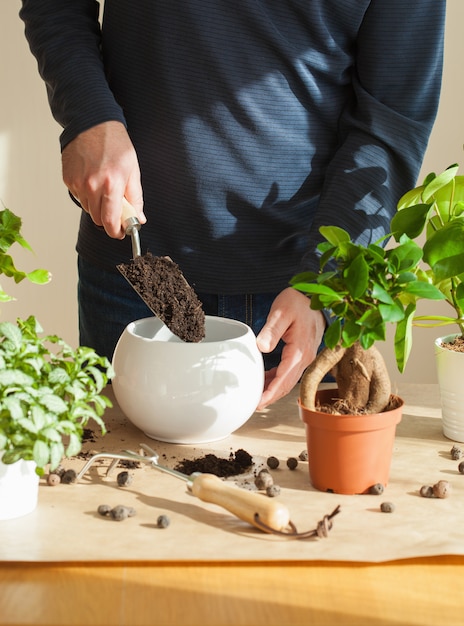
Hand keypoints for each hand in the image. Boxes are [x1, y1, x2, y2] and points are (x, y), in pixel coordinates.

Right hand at [62, 121, 145, 237]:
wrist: (92, 123)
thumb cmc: (115, 144)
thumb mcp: (133, 170)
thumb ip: (135, 197)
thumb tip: (138, 218)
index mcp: (111, 184)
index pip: (110, 221)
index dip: (115, 231)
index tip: (120, 232)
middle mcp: (92, 185)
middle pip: (98, 218)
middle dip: (108, 219)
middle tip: (116, 210)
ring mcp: (78, 183)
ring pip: (88, 209)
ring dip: (97, 206)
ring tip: (104, 188)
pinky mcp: (68, 179)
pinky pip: (79, 197)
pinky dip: (87, 195)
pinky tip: (93, 180)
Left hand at [256, 287, 325, 408]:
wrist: (316, 295)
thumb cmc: (298, 302)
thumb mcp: (281, 312)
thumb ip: (271, 330)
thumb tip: (262, 347)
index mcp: (299, 351)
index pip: (283, 379)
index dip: (270, 393)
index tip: (258, 403)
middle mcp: (305, 357)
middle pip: (287, 385)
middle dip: (271, 397)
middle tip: (253, 406)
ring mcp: (306, 356)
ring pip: (289, 380)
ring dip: (274, 390)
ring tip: (256, 396)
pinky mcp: (302, 353)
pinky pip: (290, 372)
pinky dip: (278, 379)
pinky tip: (266, 380)